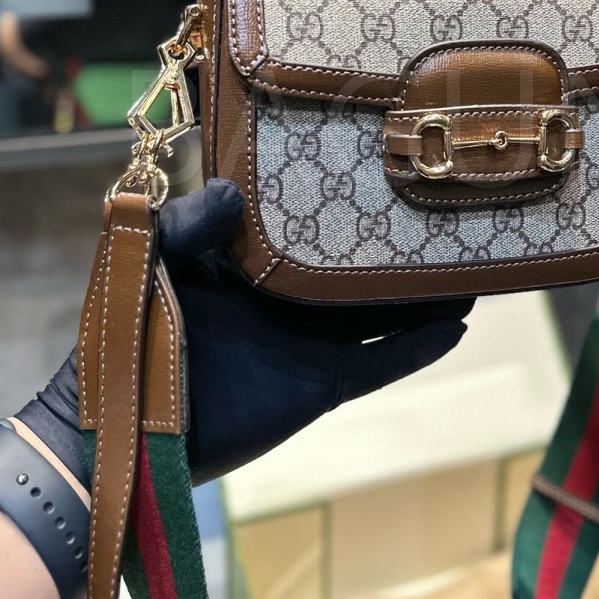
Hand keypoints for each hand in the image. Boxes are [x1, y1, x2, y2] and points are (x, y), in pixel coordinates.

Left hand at [16, 180, 471, 487]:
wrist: (126, 431)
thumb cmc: (127, 336)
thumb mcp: (148, 262)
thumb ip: (185, 222)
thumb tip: (231, 189)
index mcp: (249, 260)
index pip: (305, 221)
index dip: (342, 199)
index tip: (382, 167)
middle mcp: (288, 297)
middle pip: (357, 266)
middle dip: (398, 244)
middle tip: (448, 212)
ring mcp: (308, 342)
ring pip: (381, 311)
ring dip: (424, 294)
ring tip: (473, 267)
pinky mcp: (320, 385)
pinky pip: (379, 364)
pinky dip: (417, 348)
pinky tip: (457, 327)